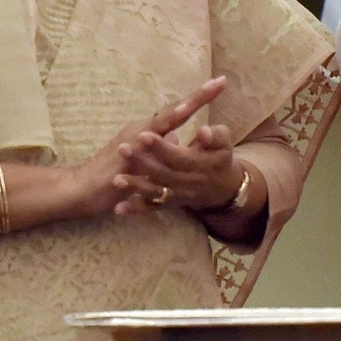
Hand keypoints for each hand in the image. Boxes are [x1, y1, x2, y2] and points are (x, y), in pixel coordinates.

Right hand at [65, 78, 227, 219]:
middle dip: (197, 98)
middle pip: (173, 111)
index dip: (198, 98)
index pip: (177, 111)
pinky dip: (156, 142)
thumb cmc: (112, 171)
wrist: (78, 188)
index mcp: (147, 130)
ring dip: (179, 112)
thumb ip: (160, 146)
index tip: (220, 82)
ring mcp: (132, 143)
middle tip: (220, 82)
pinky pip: (143, 150)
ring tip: (198, 99)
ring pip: (160, 125)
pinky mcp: (125, 159)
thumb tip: (176, 137)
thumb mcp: (142, 156)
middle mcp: (141, 131)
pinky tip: (170, 137)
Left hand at [111, 87, 245, 215]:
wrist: (223, 187)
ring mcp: (177, 195)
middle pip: (163, 174)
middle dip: (141, 162)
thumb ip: (216, 136)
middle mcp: (188, 183)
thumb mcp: (224, 143)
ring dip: (135, 187)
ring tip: (117, 179)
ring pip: (155, 192)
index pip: (179, 157)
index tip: (144, 136)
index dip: (162, 148)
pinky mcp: (169, 204)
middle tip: (122, 148)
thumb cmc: (220, 158)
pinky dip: (135, 209)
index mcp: (202, 165)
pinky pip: (152, 208)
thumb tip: (203, 132)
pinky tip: (118, 208)